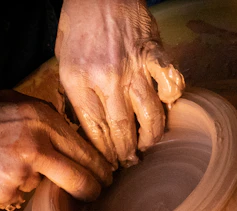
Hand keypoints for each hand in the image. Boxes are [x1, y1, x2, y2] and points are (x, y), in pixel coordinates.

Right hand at [0, 90, 111, 210]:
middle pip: (80, 178)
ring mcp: (21, 170)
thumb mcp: (17, 104)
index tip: (106, 176)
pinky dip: (12, 190)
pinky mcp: (6, 190)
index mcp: (43, 118)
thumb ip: (49, 121)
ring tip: (7, 164)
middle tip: (95, 194)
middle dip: (91, 190)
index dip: (100, 168)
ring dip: (35, 182)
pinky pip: (21, 196)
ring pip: (46, 187)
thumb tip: (79, 141)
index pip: (85, 150)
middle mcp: (36, 143)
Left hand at [56, 0, 184, 166]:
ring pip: (148, 114)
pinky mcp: (153, 54)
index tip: (109, 162)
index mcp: (77, 80)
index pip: (93, 130)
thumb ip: (75, 92)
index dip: (104, 152)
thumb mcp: (63, 59)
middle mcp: (105, 78)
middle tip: (131, 161)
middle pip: (120, 128)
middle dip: (126, 151)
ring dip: (151, 135)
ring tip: (149, 144)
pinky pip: (169, 82)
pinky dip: (173, 97)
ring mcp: (132, 66)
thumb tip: (89, 125)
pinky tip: (170, 106)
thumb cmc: (79, 23)